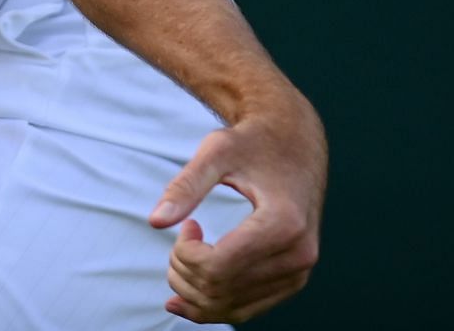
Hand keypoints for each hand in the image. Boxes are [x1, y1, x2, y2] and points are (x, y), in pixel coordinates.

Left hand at [149, 97, 326, 322]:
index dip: (185, 253)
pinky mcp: (293, 281)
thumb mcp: (216, 152)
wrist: (294, 145)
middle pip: (221, 289)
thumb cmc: (252, 143)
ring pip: (231, 308)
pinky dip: (211, 307)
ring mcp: (299, 273)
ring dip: (193, 290)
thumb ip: (185, 186)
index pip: (218, 266)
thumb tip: (154, 221)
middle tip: (183, 234)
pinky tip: (183, 295)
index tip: (188, 225)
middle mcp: (299, 256)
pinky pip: (247, 310)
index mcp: (284, 223)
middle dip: (185, 270)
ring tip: (185, 253)